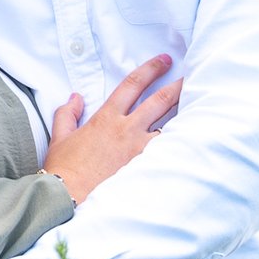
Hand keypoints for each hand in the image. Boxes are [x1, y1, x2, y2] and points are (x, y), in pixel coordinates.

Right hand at [41, 55, 181, 204]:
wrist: (70, 197)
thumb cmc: (65, 170)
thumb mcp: (60, 138)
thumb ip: (67, 114)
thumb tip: (75, 98)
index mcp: (107, 118)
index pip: (132, 84)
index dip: (150, 69)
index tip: (162, 60)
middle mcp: (127, 129)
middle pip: (160, 100)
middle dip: (177, 84)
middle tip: (190, 75)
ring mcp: (139, 149)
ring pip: (170, 125)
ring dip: (184, 115)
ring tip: (198, 107)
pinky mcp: (146, 168)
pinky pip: (169, 151)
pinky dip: (180, 142)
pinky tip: (192, 139)